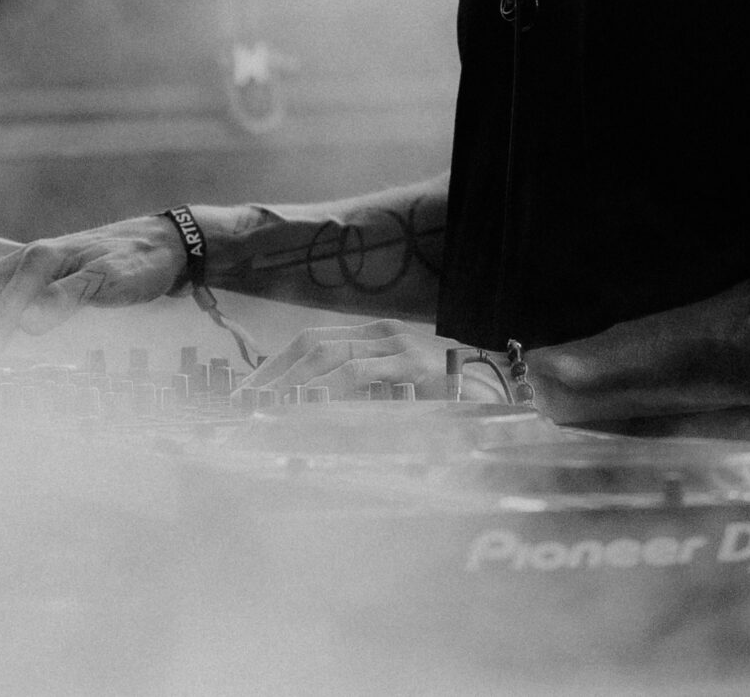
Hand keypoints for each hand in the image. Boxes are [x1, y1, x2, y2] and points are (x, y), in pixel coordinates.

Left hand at [0, 218, 186, 338]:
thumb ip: (16, 302)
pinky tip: (43, 325)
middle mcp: (31, 258)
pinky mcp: (98, 274)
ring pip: (17, 286)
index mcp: (16, 264)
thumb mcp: (53, 283)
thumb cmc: (96, 267)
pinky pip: (67, 292)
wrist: (159, 245)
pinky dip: (52, 308)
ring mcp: (63, 263)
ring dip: (1, 320)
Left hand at [238, 319, 510, 402]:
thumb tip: (305, 415)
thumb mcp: (398, 394)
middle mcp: (383, 335)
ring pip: (329, 358)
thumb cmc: (449, 402)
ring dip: (291, 384)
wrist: (507, 394)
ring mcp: (400, 348)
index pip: (310, 342)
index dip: (275, 365)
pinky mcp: (415, 368)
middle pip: (311, 346)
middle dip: (272, 375)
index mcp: (375, 337)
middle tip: (242, 406)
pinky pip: (359, 375)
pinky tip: (306, 408)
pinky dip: (328, 391)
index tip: (244, 393)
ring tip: (264, 410)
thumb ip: (360, 398)